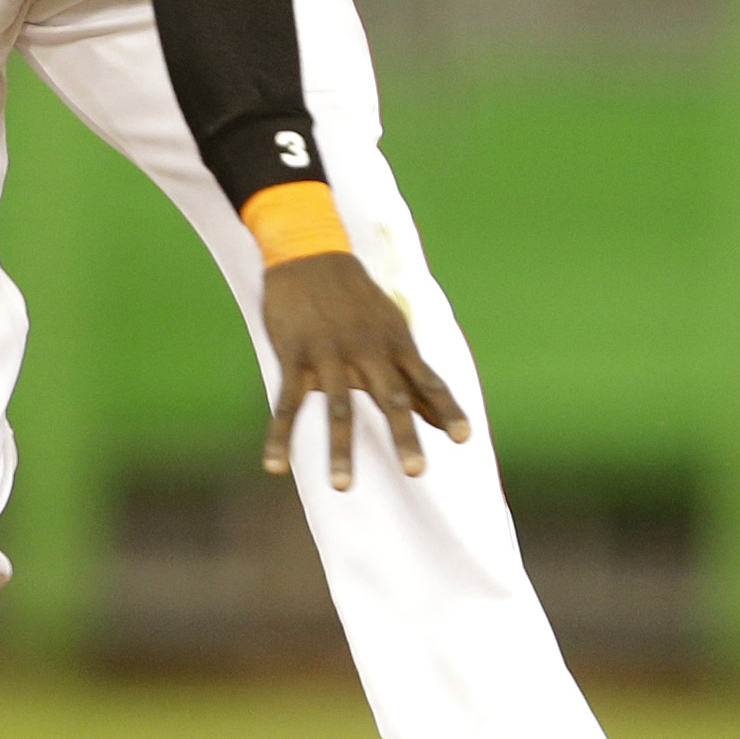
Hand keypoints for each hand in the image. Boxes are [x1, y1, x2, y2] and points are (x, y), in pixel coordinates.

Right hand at [261, 252, 470, 490]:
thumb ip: (411, 374)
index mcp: (394, 343)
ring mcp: (329, 353)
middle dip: (403, 435)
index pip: (427, 381)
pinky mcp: (294, 355)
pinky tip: (274, 466)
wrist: (309, 251)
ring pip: (338, 407)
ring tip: (342, 487)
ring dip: (340, 449)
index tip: (465, 438)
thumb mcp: (390, 327)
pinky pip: (287, 403)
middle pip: (389, 398)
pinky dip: (280, 435)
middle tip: (416, 471)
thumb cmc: (355, 297)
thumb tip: (440, 418)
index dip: (447, 409)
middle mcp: (367, 350)